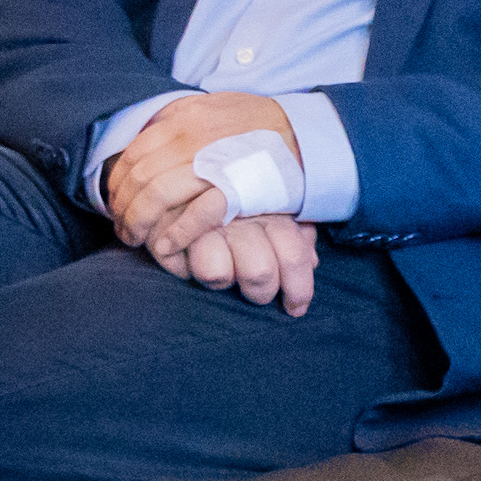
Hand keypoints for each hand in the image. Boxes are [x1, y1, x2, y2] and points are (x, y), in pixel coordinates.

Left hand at [106, 91, 298, 248]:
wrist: (314, 137)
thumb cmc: (271, 124)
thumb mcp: (222, 104)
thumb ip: (186, 113)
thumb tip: (154, 123)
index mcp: (186, 117)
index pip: (134, 151)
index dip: (117, 180)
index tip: (117, 200)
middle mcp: (192, 137)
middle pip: (138, 176)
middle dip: (122, 206)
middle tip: (122, 227)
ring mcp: (212, 163)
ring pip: (154, 196)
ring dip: (138, 222)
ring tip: (136, 240)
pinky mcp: (234, 189)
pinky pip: (190, 216)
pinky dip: (173, 234)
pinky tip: (165, 246)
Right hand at [152, 209, 317, 313]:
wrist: (185, 172)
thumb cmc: (240, 200)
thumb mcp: (276, 209)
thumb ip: (298, 235)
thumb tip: (313, 262)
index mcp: (271, 211)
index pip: (293, 255)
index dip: (299, 289)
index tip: (296, 308)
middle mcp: (239, 219)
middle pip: (259, 273)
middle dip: (261, 293)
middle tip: (257, 293)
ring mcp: (202, 225)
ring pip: (218, 275)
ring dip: (223, 282)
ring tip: (223, 270)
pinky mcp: (167, 233)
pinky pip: (182, 270)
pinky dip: (186, 271)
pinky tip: (190, 260)